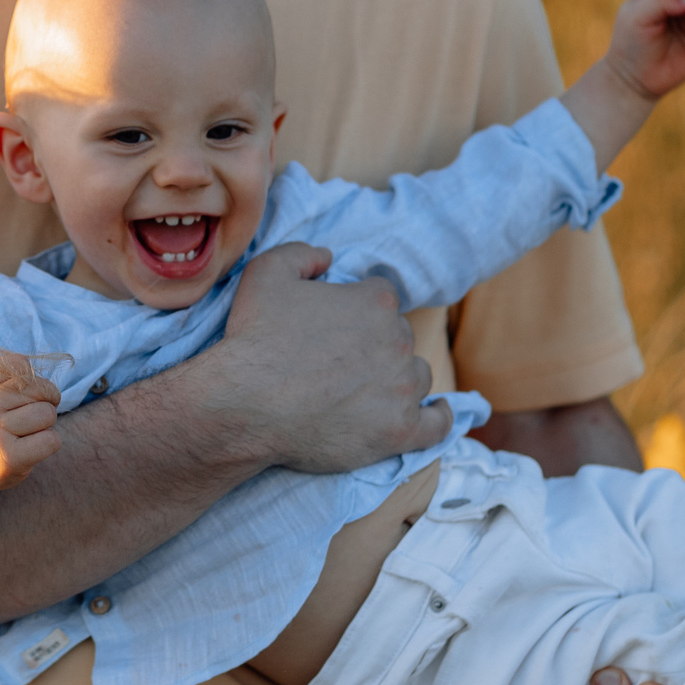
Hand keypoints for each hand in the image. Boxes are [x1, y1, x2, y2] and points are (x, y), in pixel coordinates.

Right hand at [0, 357, 63, 491]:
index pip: (21, 365)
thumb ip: (13, 374)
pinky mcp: (11, 458)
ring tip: (27, 433)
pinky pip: (51, 440)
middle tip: (25, 419)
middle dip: (43, 403)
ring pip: (48, 414)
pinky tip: (31, 448)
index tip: (20, 396)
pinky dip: (49, 443)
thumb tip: (40, 380)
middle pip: (41, 390)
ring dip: (46, 425)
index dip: (32, 380)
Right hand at [208, 243, 453, 476]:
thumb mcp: (266, 272)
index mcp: (375, 302)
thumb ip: (303, 253)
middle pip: (399, 338)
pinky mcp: (400, 431)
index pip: (381, 298)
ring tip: (365, 391)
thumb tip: (328, 258)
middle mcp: (399, 341)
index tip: (338, 327)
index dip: (357, 310)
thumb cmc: (255, 338)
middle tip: (339, 363)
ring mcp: (402, 388)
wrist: (246, 404)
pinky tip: (436, 411)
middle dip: (375, 346)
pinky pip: (436, 424)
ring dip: (397, 378)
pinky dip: (439, 416)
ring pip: (415, 377)